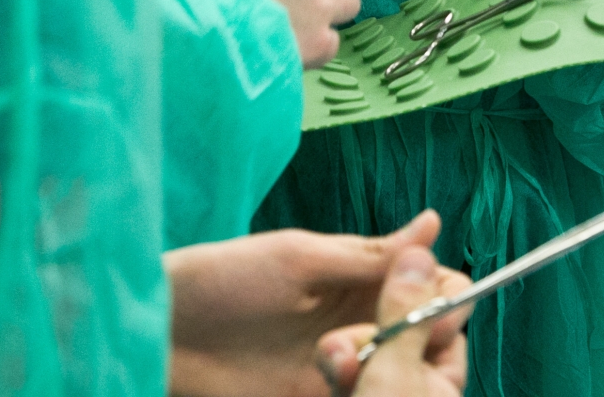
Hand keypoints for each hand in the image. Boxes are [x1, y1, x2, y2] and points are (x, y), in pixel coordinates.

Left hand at [166, 212, 466, 396]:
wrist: (159, 333)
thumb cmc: (222, 279)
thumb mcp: (299, 258)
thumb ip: (369, 253)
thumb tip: (433, 223)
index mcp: (361, 278)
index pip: (435, 287)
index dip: (444, 298)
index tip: (432, 305)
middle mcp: (361, 321)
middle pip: (428, 338)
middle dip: (418, 341)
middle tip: (373, 337)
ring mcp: (342, 366)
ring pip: (402, 375)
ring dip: (388, 371)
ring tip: (333, 359)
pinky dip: (367, 393)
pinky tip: (338, 384)